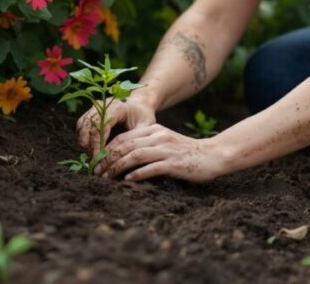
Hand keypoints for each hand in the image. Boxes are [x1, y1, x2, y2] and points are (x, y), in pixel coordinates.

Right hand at [76, 92, 156, 156]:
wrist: (138, 103)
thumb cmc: (142, 115)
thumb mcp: (145, 125)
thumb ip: (136, 139)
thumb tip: (126, 157)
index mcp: (115, 108)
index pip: (100, 126)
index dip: (97, 144)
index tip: (99, 159)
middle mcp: (100, 106)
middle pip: (87, 127)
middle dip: (89, 147)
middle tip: (95, 163)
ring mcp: (93, 109)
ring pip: (81, 128)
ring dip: (85, 145)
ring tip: (93, 159)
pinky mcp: (89, 114)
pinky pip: (81, 128)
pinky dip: (84, 140)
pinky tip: (91, 152)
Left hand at [95, 124, 227, 183]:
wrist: (214, 155)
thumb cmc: (188, 152)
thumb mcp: (166, 143)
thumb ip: (148, 146)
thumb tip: (123, 159)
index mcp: (155, 130)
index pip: (124, 137)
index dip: (107, 149)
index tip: (96, 162)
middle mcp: (159, 137)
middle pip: (125, 145)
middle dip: (107, 159)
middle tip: (96, 171)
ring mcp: (166, 149)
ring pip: (134, 155)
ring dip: (117, 167)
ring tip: (106, 177)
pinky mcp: (174, 163)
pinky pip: (151, 168)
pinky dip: (137, 174)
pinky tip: (127, 180)